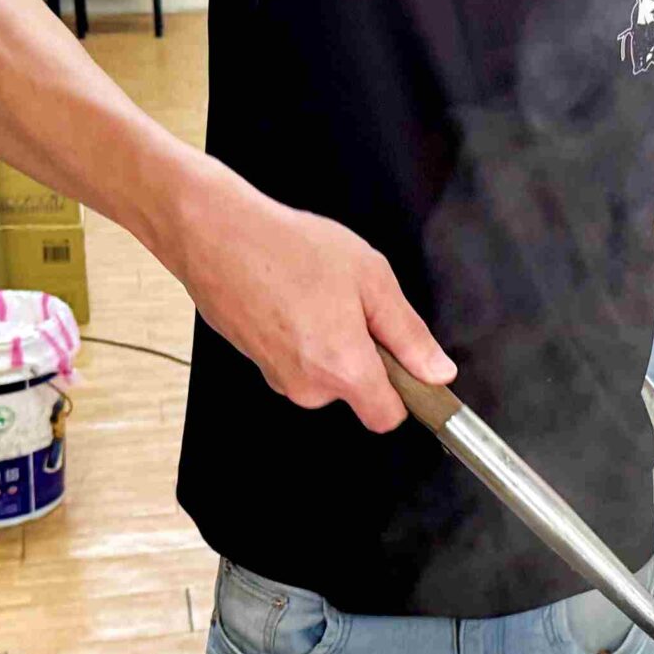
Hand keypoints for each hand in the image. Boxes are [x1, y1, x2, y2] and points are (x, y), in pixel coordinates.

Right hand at [164, 162, 453, 431]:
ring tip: (316, 294)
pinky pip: (297, 360)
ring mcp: (278, 377)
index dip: (404, 392)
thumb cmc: (289, 249)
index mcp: (343, 368)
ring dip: (330, 342)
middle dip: (363, 354)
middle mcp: (308, 386)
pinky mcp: (257, 365)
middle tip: (352, 303)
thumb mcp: (371, 279)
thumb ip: (409, 334)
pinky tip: (292, 298)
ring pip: (325, 374)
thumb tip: (437, 372)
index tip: (406, 365)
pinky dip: (302, 337)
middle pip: (356, 391)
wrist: (215, 236)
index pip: (388, 418)